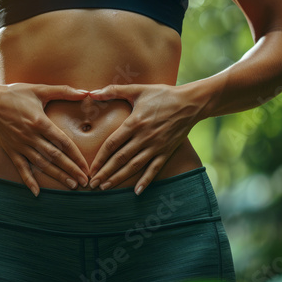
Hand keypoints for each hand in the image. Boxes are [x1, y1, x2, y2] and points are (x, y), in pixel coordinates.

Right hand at [0, 83, 89, 195]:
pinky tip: (37, 192)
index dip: (77, 156)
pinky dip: (29, 181)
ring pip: (42, 164)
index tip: (87, 166)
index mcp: (40, 122)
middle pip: (56, 157)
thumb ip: (64, 91)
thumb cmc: (14, 94)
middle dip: (72, 170)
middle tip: (85, 181)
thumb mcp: (39, 89)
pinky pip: (21, 168)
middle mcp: (31, 137)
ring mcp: (20, 146)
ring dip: (57, 176)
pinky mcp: (11, 151)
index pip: (63, 143)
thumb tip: (86, 92)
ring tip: (71, 185)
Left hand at [88, 84, 203, 194]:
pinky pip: (154, 169)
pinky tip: (137, 191)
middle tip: (93, 184)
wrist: (191, 103)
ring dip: (119, 178)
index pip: (112, 144)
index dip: (99, 158)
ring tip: (106, 187)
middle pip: (120, 159)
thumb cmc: (163, 94)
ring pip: (134, 166)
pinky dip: (146, 180)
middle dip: (105, 173)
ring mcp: (156, 146)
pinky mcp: (167, 151)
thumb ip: (113, 91)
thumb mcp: (137, 90)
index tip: (90, 169)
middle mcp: (144, 137)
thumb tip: (92, 93)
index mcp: (134, 123)